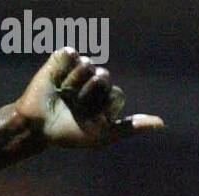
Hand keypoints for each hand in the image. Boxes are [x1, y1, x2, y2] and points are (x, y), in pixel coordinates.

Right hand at [15, 48, 162, 148]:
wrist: (36, 127)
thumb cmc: (67, 134)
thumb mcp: (101, 136)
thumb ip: (130, 128)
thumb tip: (162, 123)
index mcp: (104, 97)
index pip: (115, 94)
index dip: (100, 108)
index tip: (87, 119)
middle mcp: (93, 81)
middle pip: (104, 77)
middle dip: (88, 94)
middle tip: (73, 106)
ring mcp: (79, 68)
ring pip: (88, 66)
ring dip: (73, 85)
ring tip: (62, 95)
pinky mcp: (63, 58)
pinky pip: (72, 56)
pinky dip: (63, 71)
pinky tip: (56, 82)